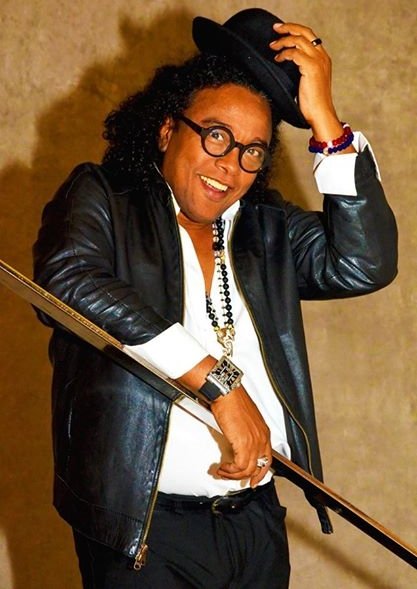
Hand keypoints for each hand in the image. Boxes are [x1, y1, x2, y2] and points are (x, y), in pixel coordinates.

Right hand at [210, 385, 271, 486]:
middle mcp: (261, 438)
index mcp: (263, 432)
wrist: (227, 393)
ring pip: (248, 470)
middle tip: (231, 477)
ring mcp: (254, 442)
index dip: (260, 472)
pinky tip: (223, 468)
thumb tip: (237, 441)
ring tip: (223, 472)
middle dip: (244, 477)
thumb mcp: (245, 418)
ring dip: (233, 475)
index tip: (254, 479)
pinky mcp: (243, 445)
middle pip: (258, 467)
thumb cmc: (233, 400)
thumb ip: (245, 431)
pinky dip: (230, 471)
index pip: (267, 458)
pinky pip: (239, 467)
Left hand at [270, 22, 349, 144]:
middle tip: (275, 29)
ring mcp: (318, 61)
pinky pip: (294, 53)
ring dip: (283, 40)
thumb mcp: (307, 82)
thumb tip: (286, 65)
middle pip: (305, 32)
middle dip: (288, 28)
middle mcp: (322, 57)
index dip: (295, 31)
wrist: (320, 114)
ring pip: (299, 39)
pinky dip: (284, 53)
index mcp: (323, 59)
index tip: (281, 33)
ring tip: (273, 46)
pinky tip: (278, 59)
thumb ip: (301, 70)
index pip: (309, 36)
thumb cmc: (312, 104)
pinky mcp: (311, 68)